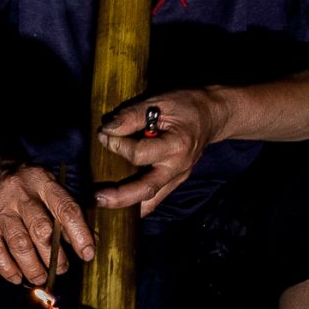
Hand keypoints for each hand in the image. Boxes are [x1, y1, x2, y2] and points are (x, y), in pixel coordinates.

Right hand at [0, 151, 93, 286]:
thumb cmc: (16, 177)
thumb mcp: (43, 182)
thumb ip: (66, 208)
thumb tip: (90, 239)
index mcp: (41, 180)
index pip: (66, 208)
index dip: (80, 234)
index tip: (87, 254)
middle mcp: (20, 192)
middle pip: (42, 230)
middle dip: (55, 256)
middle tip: (61, 269)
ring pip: (20, 245)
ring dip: (33, 268)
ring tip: (40, 278)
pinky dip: (8, 269)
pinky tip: (17, 277)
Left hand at [93, 89, 226, 216]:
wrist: (212, 115)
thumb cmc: (185, 105)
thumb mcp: (159, 102)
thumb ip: (132, 116)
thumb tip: (108, 130)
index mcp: (177, 145)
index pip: (139, 154)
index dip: (117, 145)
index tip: (103, 135)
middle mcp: (178, 167)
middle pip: (146, 189)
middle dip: (119, 196)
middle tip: (96, 197)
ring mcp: (178, 177)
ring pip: (151, 201)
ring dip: (126, 207)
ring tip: (102, 205)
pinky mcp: (174, 182)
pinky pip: (154, 199)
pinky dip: (136, 205)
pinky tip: (118, 205)